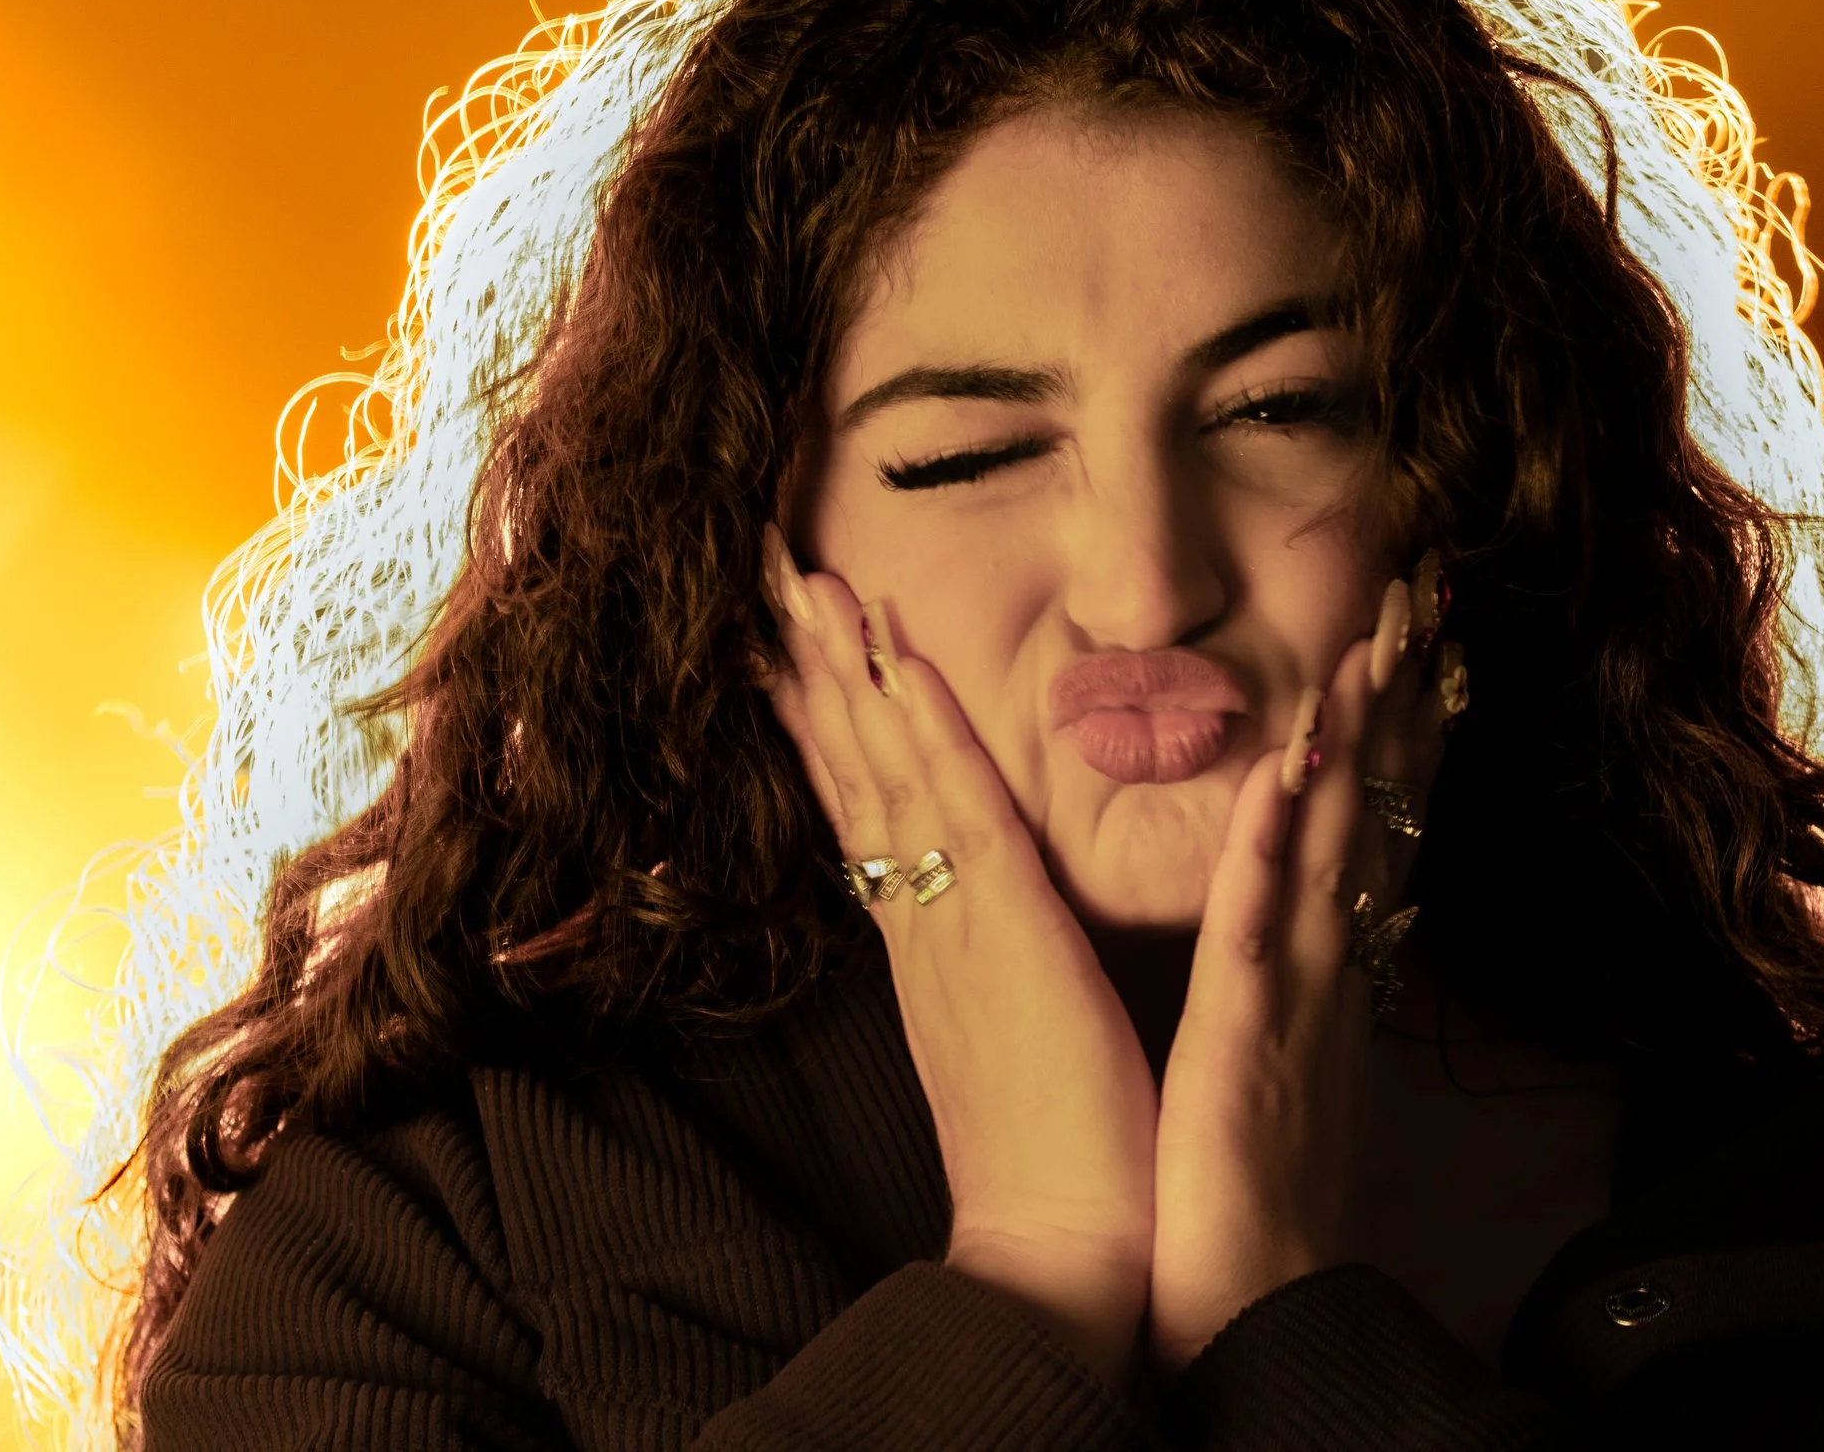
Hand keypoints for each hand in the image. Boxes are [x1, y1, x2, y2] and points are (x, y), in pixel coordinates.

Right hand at [760, 531, 1155, 1388]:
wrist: (1056, 1253)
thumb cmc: (1044, 1151)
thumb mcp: (996, 1032)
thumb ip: (976, 960)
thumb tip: (964, 906)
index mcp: (919, 940)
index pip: (857, 803)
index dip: (819, 715)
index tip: (784, 637)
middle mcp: (916, 920)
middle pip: (848, 769)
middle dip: (807, 666)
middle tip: (767, 571)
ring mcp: (951, 923)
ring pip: (887, 773)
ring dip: (847, 671)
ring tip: (809, 580)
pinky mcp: (1008, 937)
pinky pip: (960, 815)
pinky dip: (928, 734)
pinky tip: (902, 665)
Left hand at [1147, 572, 1442, 1370]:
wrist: (1259, 1315)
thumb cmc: (1257, 1196)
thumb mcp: (1295, 1062)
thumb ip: (1313, 979)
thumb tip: (1332, 914)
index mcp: (1336, 974)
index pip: (1380, 825)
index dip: (1405, 730)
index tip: (1418, 638)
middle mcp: (1337, 972)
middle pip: (1380, 812)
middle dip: (1403, 699)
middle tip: (1420, 592)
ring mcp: (1301, 1000)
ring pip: (1335, 844)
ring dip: (1357, 739)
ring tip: (1373, 638)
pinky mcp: (1245, 1039)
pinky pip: (1263, 923)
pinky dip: (1275, 838)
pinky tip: (1290, 764)